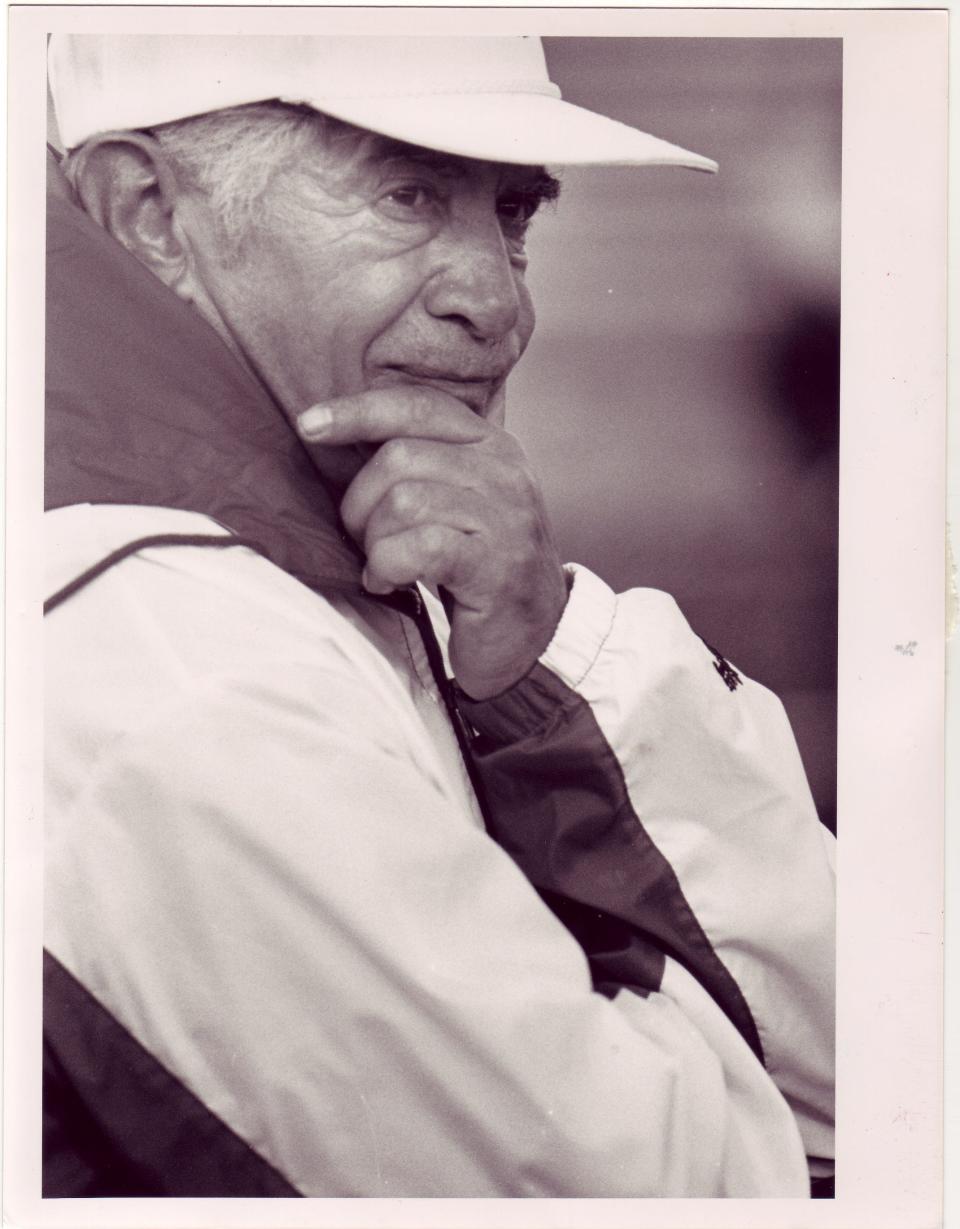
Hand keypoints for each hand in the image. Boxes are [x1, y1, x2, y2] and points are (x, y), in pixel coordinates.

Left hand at [298, 387, 567, 699]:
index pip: (417, 406)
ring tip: (383, 566)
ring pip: (403, 501)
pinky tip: (389, 582)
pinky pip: (418, 548)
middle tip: (364, 541)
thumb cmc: (476, 568)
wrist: (534, 637)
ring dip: (375, 541)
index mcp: (492, 446)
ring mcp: (506, 518)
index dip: (357, 411)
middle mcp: (504, 473)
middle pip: (398, 457)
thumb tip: (333, 432)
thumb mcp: (456, 500)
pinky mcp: (496, 566)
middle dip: (360, 503)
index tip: (309, 426)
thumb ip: (419, 465)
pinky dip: (388, 566)